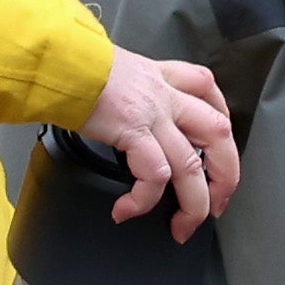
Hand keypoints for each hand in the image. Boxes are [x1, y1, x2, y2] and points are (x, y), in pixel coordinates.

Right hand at [81, 46, 237, 241]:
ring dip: (193, 205)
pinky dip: (144, 200)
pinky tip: (126, 210)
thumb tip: (118, 112)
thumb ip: (126, 88)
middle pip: (218, 133)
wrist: (58, 58)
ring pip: (192, 166)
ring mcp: (153, 113)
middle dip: (226, 174)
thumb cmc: (74, 63)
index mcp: (158, 76)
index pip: (206, 88)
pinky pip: (154, 175)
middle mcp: (164, 94)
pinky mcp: (133, 130)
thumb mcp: (111, 67)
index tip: (216, 149)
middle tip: (217, 203)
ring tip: (181, 226)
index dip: (220, 118)